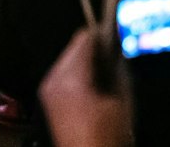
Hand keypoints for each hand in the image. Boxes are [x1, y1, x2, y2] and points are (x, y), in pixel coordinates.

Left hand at [38, 29, 134, 146]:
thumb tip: (120, 51)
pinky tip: (95, 85)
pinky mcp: (49, 96)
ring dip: (87, 61)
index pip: (83, 39)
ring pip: (68, 59)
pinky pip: (64, 73)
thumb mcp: (122, 102)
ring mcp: (48, 87)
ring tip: (106, 73)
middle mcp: (53, 78)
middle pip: (74, 48)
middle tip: (115, 55)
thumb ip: (119, 71)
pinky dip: (78, 73)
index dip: (102, 33)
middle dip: (94, 49)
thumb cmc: (106, 137)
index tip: (116, 32)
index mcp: (70, 78)